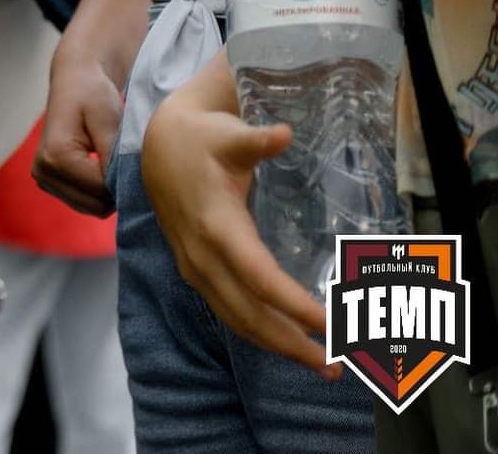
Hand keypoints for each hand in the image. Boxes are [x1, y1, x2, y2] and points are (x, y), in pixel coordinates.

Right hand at [33, 46, 122, 215]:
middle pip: (96, 205)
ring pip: (92, 208)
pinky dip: (98, 191)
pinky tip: (100, 165)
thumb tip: (124, 189)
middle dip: (116, 187)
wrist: (74, 80)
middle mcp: (43, 172)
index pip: (102, 192)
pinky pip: (86, 202)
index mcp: (55, 157)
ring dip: (108, 190)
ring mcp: (44, 179)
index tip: (134, 157)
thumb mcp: (107, 119)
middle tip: (123, 158)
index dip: (124, 178)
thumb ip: (113, 156)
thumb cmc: (92, 94)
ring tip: (111, 159)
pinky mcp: (50, 183)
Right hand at [142, 98, 337, 375]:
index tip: (332, 323)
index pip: (259, 279)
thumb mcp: (228, 134)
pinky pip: (229, 312)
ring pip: (238, 320)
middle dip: (292, 343)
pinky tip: (287, 342)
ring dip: (278, 346)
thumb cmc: (202, 139)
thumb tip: (284, 133)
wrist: (159, 146)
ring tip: (323, 364)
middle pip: (249, 314)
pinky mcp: (197, 272)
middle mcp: (203, 256)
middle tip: (338, 365)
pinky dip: (259, 333)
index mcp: (215, 226)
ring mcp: (196, 268)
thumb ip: (257, 140)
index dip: (295, 306)